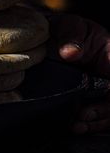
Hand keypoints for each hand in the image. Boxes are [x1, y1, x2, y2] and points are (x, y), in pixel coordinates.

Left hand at [49, 13, 109, 133]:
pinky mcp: (87, 100)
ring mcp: (100, 89)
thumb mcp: (69, 25)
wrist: (48, 38)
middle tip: (84, 115)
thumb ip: (71, 36)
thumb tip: (71, 52)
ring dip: (96, 122)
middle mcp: (109, 74)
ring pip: (107, 113)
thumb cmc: (64, 30)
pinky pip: (94, 118)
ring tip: (78, 125)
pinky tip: (75, 127)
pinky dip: (88, 125)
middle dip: (103, 111)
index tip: (105, 94)